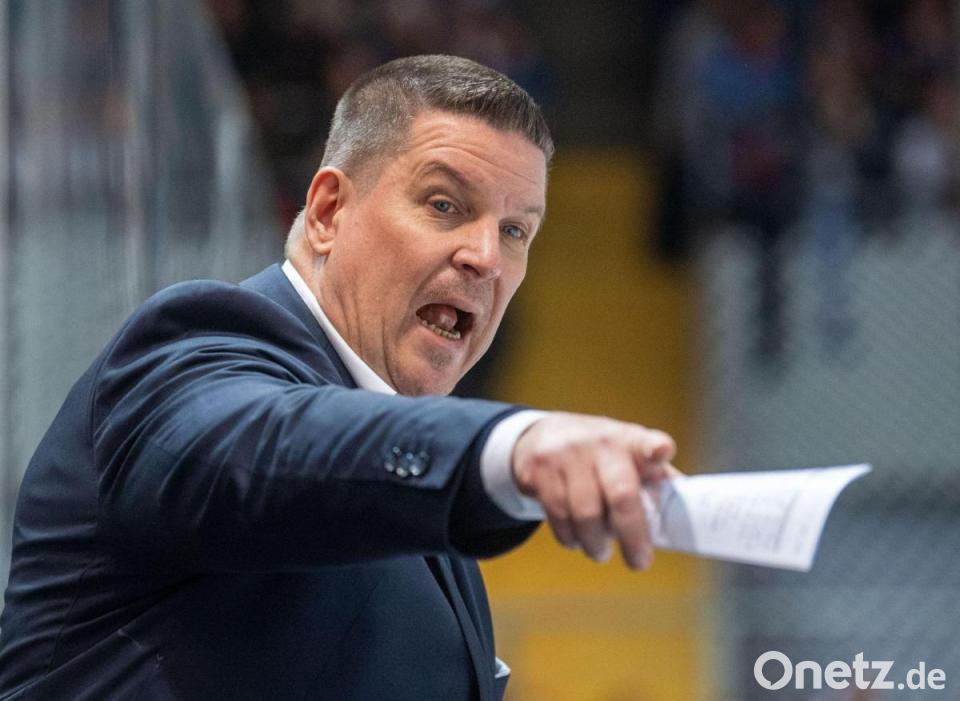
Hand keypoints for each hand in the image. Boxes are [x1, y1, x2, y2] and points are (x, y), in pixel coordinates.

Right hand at [511, 412, 677, 569]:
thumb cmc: (599, 454)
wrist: (540, 436)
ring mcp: (567, 456)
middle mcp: (599, 444)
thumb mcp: (627, 454)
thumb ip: (654, 478)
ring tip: (600, 552)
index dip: (655, 448)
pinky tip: (576, 539)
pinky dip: (570, 537)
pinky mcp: (540, 471)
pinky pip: (558, 517)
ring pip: (585, 514)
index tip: (661, 452)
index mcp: (630, 441)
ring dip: (595, 543)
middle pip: (621, 494)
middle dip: (632, 536)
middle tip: (639, 562)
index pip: (646, 442)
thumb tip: (689, 515)